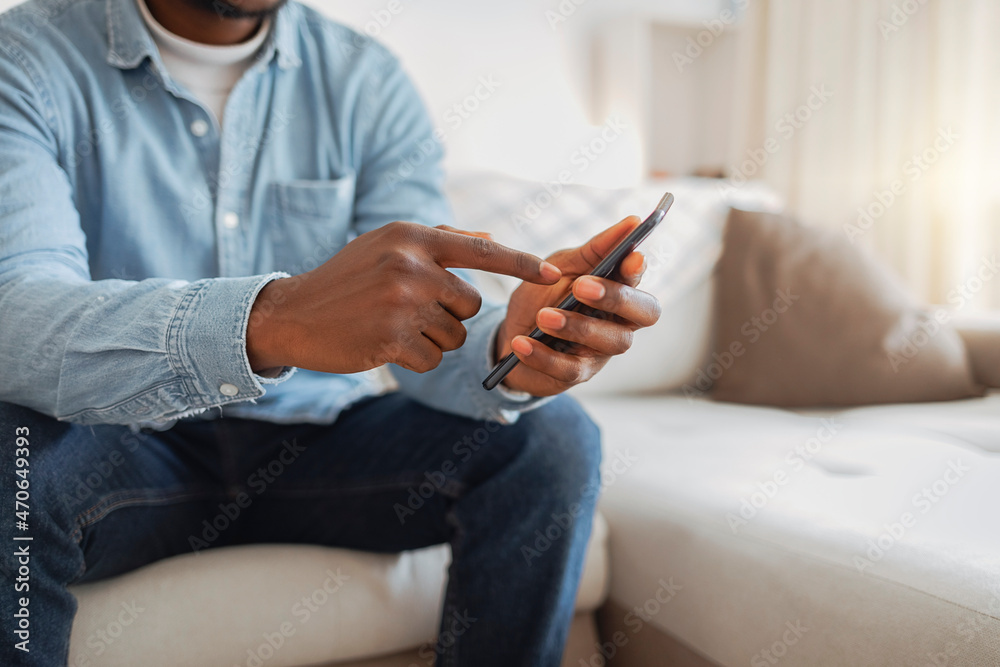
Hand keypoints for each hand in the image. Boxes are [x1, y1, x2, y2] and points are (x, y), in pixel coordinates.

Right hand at [246, 221, 560, 373]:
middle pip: (470, 303)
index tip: (552, 272)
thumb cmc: (346, 278)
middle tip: (410, 310)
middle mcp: (410, 266)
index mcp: (412, 237)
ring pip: (455, 335)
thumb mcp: (387, 245)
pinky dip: (416, 358)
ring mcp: (402, 303)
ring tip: (393, 325)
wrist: (293, 314)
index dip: (521, 263)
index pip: (481, 251)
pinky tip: (385, 344)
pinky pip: (433, 358)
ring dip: (433, 338)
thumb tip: (491, 240)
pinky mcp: (392, 339)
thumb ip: (440, 241)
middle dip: (450, 314)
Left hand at [496, 216, 661, 395]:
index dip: (637, 272)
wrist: (509, 335)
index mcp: (618, 291)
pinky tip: (521, 343)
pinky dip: (542, 356)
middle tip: (581, 287)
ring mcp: (601, 351)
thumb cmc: (544, 295)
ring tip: (543, 317)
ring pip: (609, 342)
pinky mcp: (576, 374)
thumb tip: (633, 221)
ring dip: (576, 327)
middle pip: (642, 314)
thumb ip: (595, 249)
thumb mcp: (563, 266)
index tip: (630, 258)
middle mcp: (619, 322)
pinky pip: (569, 369)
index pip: (640, 281)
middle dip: (615, 299)